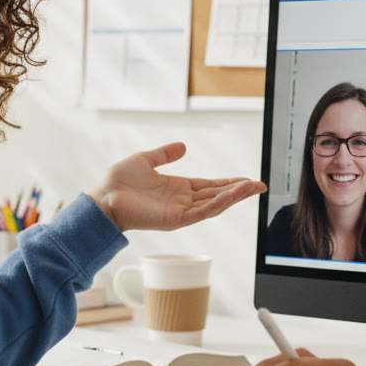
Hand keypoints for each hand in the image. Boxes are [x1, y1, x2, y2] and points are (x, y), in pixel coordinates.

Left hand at [86, 142, 266, 231]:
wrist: (104, 197)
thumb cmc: (120, 182)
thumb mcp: (146, 160)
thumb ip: (165, 154)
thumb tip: (183, 146)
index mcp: (179, 188)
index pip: (211, 186)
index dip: (230, 183)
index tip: (248, 180)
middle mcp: (183, 201)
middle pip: (218, 195)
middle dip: (240, 191)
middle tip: (261, 185)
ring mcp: (181, 212)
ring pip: (215, 204)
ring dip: (235, 196)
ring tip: (254, 188)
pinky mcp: (176, 220)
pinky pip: (202, 212)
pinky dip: (219, 204)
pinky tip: (232, 195)